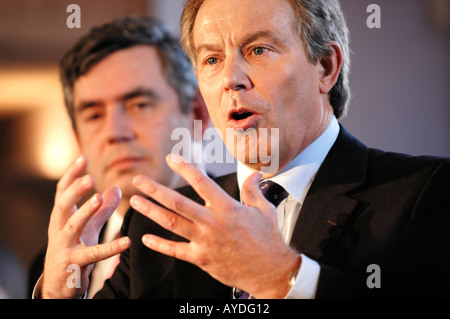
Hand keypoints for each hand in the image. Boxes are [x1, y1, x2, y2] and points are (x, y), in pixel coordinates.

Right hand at [41, 155, 130, 298]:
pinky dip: (111, 247)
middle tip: (90, 177)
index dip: (71, 174)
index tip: (83, 157)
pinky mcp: (75, 263)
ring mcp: (65, 246)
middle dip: (75, 190)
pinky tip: (127, 242)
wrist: (59, 284)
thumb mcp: (88, 227)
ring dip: (85, 211)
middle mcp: (59, 229)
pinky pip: (94, 254)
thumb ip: (102, 209)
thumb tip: (116, 187)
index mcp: (62, 217)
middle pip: (63, 205)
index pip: (63, 191)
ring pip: (73, 226)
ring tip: (99, 198)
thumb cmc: (74, 248)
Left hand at [130, 154, 300, 298]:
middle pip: (178, 203)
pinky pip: (176, 251)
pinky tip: (145, 238)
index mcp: (227, 208)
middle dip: (155, 190)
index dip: (184, 168)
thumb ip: (253, 191)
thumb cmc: (268, 239)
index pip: (201, 182)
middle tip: (138, 180)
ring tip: (135, 201)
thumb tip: (254, 174)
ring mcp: (205, 242)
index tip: (171, 158)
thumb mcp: (264, 210)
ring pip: (172, 224)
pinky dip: (160, 245)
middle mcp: (213, 223)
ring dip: (151, 211)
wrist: (270, 271)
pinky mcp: (202, 259)